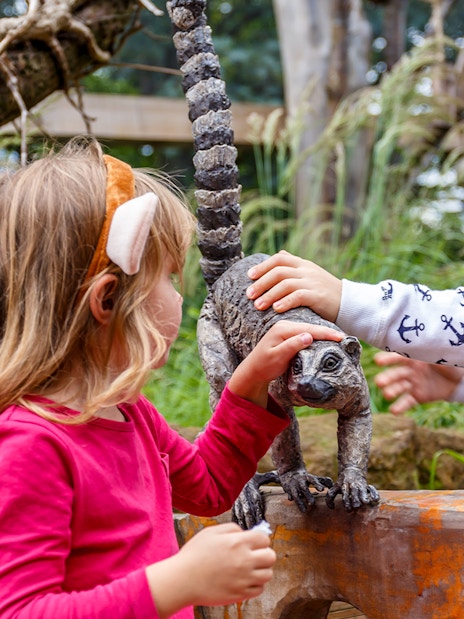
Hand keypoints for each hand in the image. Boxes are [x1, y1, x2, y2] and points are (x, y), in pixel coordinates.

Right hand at [146, 523, 275, 615]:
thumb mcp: (211, 532)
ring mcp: (244, 579)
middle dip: (265, 553)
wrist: (183, 580)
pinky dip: (256, 584)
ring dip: (262, 570)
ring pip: (268, 574)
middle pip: (271, 557)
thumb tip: (244, 533)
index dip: (260, 539)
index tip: (254, 542)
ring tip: (250, 568)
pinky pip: (259, 589)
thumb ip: (232, 528)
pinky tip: (245, 579)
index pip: (264, 539)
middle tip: (255, 555)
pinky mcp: (240, 594)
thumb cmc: (194, 555)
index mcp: (238, 543)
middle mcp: (245, 561)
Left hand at [228, 320, 342, 407]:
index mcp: (283, 329)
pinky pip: (305, 333)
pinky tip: (325, 340)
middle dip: (327, 332)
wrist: (253, 370)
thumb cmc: (264, 365)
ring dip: (323, 334)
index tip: (341, 338)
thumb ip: (292, 346)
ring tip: (338, 338)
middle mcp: (284, 325)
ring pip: (309, 329)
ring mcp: (286, 329)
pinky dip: (316, 336)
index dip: (326, 334)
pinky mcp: (287, 335)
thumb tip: (309, 336)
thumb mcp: (277, 357)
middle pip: (310, 327)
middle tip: (345, 338)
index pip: (309, 329)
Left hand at [245, 250, 341, 322]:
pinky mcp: (318, 296)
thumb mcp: (310, 276)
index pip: (280, 258)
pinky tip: (276, 309)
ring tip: (258, 305)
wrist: (349, 304)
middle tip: (249, 295)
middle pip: (278, 271)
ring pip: (285, 284)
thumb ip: (294, 268)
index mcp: (303, 264)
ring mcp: (313, 282)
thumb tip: (280, 255)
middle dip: (261, 283)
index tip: (250, 276)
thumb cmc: (325, 293)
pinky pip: (298, 296)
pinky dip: (285, 302)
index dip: (263, 266)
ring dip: (269, 295)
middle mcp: (307, 270)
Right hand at [374, 351, 463, 413]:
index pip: (397, 358)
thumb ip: (428, 351)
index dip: (387, 359)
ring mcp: (412, 384)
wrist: (459, 379)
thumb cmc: (448, 361)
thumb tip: (419, 343)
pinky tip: (393, 411)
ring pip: (399, 388)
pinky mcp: (417, 396)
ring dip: (391, 391)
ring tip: (387, 394)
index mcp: (413, 358)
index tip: (377, 361)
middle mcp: (410, 371)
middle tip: (378, 382)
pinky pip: (407, 401)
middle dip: (386, 378)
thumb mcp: (439, 354)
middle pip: (395, 374)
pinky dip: (400, 406)